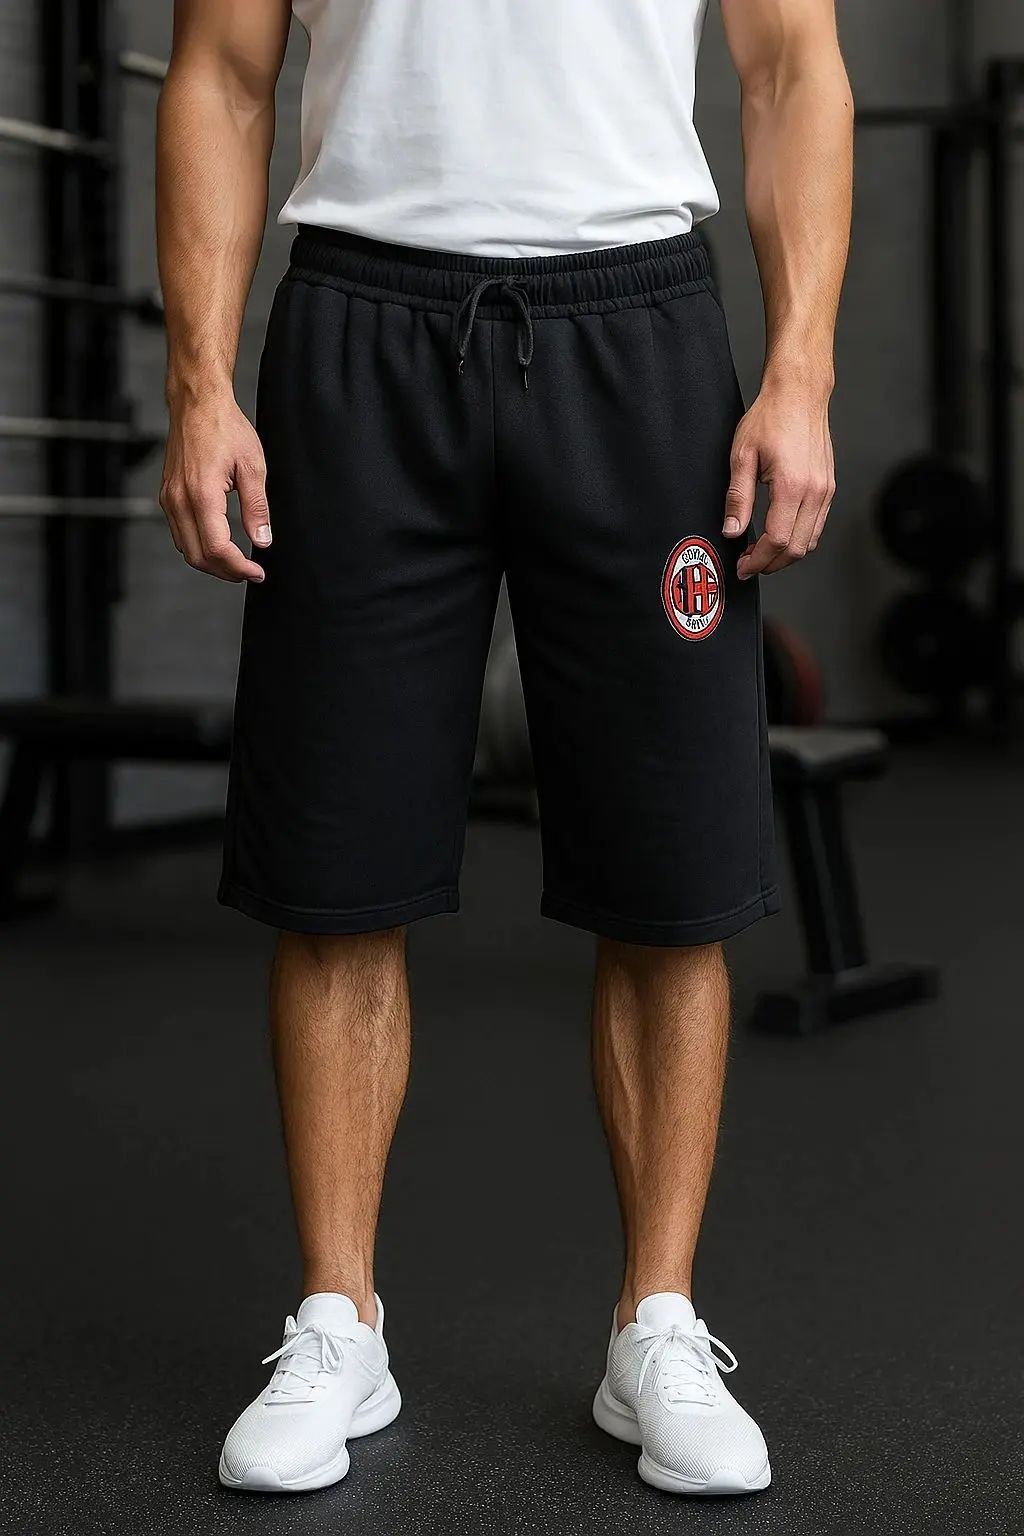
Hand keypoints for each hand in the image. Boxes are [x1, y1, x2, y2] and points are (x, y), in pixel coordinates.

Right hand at [160, 390, 270, 582]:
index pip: (216, 548)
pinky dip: (198, 547)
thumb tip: (262, 540)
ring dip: (211, 563)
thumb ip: (257, 507)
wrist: (197, 404)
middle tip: (250, 572)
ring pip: (186, 549)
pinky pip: (179, 533)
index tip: (258, 572)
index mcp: (201, 494)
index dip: (238, 567)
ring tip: (237, 563)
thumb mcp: (253, 467)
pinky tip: (219, 544)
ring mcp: (169, 499)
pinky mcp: (167, 496)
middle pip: (198, 556)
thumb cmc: (225, 428)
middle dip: (226, 572)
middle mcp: (179, 500)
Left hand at [722, 379, 835, 579]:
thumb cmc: (771, 417)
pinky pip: (816, 526)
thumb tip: (733, 530)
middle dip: (771, 564)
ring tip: (760, 553)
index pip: (778, 540)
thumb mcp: (742, 456)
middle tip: (748, 565)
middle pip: (797, 548)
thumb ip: (738, 498)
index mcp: (793, 485)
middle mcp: (815, 491)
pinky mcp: (829, 488)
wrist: (799, 394)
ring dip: (785, 554)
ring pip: (810, 541)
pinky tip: (779, 535)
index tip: (742, 566)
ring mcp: (826, 490)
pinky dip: (798, 539)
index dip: (758, 560)